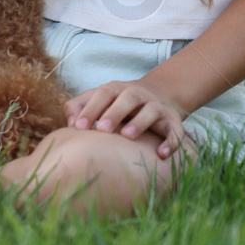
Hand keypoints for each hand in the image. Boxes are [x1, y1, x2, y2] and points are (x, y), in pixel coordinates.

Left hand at [63, 77, 194, 160]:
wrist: (157, 96)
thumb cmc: (117, 104)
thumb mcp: (98, 100)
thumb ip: (79, 107)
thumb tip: (69, 122)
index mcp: (117, 90)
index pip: (104, 93)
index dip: (91, 108)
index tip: (78, 127)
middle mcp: (138, 95)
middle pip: (128, 98)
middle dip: (114, 112)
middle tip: (102, 129)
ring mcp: (157, 107)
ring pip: (151, 110)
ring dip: (141, 122)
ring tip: (127, 136)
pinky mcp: (173, 122)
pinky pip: (175, 131)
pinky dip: (171, 141)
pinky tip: (161, 154)